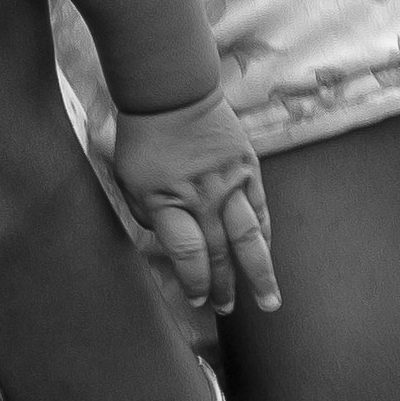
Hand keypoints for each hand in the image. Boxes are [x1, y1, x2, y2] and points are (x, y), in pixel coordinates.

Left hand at [106, 88, 279, 312]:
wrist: (173, 92)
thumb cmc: (144, 138)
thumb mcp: (130, 181)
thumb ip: (150, 215)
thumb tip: (172, 239)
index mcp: (168, 201)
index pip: (188, 253)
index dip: (194, 281)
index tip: (197, 299)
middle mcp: (202, 196)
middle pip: (219, 252)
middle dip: (225, 286)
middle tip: (228, 309)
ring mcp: (229, 183)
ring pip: (250, 237)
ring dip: (259, 273)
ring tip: (269, 301)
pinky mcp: (248, 169)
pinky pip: (261, 211)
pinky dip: (265, 237)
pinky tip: (267, 256)